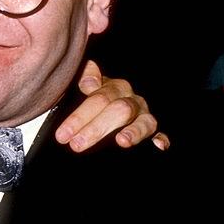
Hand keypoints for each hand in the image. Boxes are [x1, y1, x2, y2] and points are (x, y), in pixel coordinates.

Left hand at [54, 60, 169, 152]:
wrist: (106, 114)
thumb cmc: (92, 106)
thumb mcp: (83, 91)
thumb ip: (84, 79)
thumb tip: (89, 82)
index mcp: (114, 89)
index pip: (98, 99)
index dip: (80, 118)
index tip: (63, 135)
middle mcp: (131, 101)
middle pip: (119, 110)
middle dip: (96, 128)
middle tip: (76, 145)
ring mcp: (144, 117)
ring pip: (144, 122)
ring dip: (134, 131)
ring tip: (122, 141)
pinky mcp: (154, 133)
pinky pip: (161, 135)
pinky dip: (161, 139)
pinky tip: (159, 144)